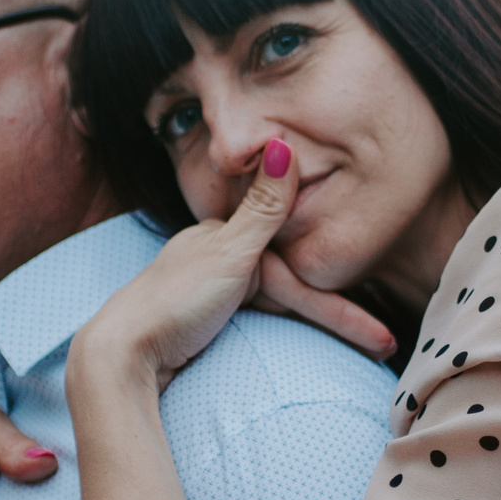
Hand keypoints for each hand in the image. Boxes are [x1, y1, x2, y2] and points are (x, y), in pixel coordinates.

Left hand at [72, 140, 395, 391]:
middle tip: (381, 345)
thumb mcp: (228, 254)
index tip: (381, 338)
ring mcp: (206, 290)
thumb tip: (281, 144)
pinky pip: (255, 321)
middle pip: (290, 289)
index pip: (298, 273)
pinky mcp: (196, 321)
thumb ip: (261, 208)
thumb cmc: (171, 305)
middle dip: (337, 315)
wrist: (118, 354)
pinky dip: (282, 328)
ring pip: (275, 305)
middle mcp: (216, 257)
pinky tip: (294, 339)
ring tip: (360, 346)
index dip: (341, 308)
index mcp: (223, 236)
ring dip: (314, 322)